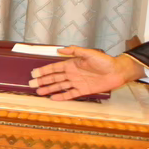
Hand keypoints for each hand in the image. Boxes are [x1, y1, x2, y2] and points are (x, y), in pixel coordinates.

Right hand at [29, 47, 144, 99]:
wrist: (117, 72)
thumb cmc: (104, 61)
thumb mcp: (89, 53)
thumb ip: (74, 51)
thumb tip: (59, 50)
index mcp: (71, 64)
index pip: (54, 68)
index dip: (44, 70)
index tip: (34, 73)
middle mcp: (72, 74)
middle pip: (54, 78)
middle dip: (43, 81)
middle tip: (32, 84)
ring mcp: (77, 82)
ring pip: (60, 86)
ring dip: (49, 89)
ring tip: (39, 92)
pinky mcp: (83, 90)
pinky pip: (70, 94)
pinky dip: (62, 96)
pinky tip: (54, 98)